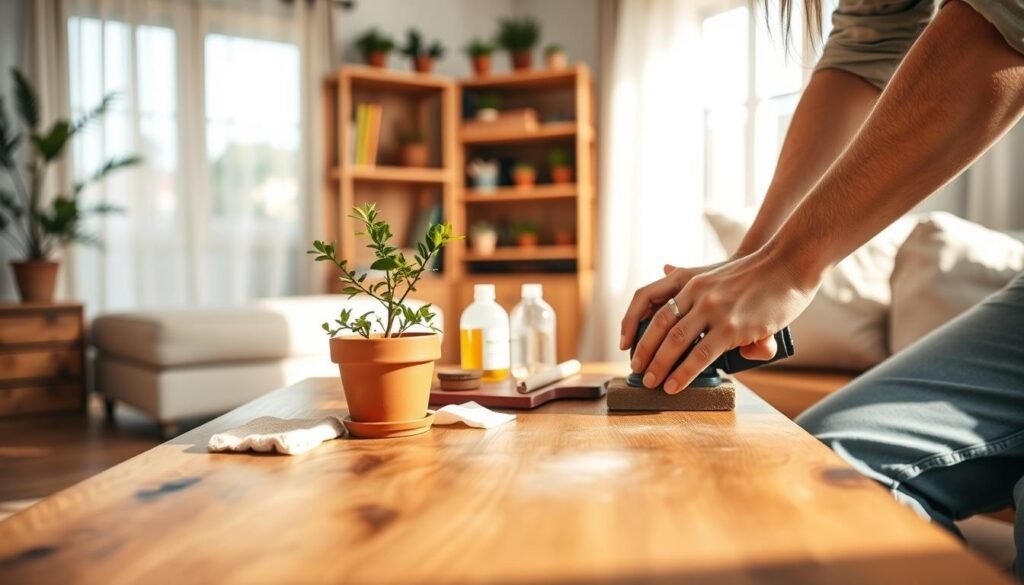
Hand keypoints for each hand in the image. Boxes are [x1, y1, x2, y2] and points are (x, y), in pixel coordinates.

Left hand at [629, 247, 820, 393]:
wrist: (790, 264)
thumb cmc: (756, 271)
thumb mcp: (715, 269)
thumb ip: (691, 274)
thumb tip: (666, 266)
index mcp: (689, 280)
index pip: (647, 298)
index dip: (630, 322)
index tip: (625, 343)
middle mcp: (696, 293)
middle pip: (658, 325)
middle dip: (644, 351)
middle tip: (636, 370)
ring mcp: (713, 310)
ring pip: (675, 342)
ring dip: (659, 366)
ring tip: (651, 382)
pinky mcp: (731, 329)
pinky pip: (700, 356)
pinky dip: (683, 373)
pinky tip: (674, 385)